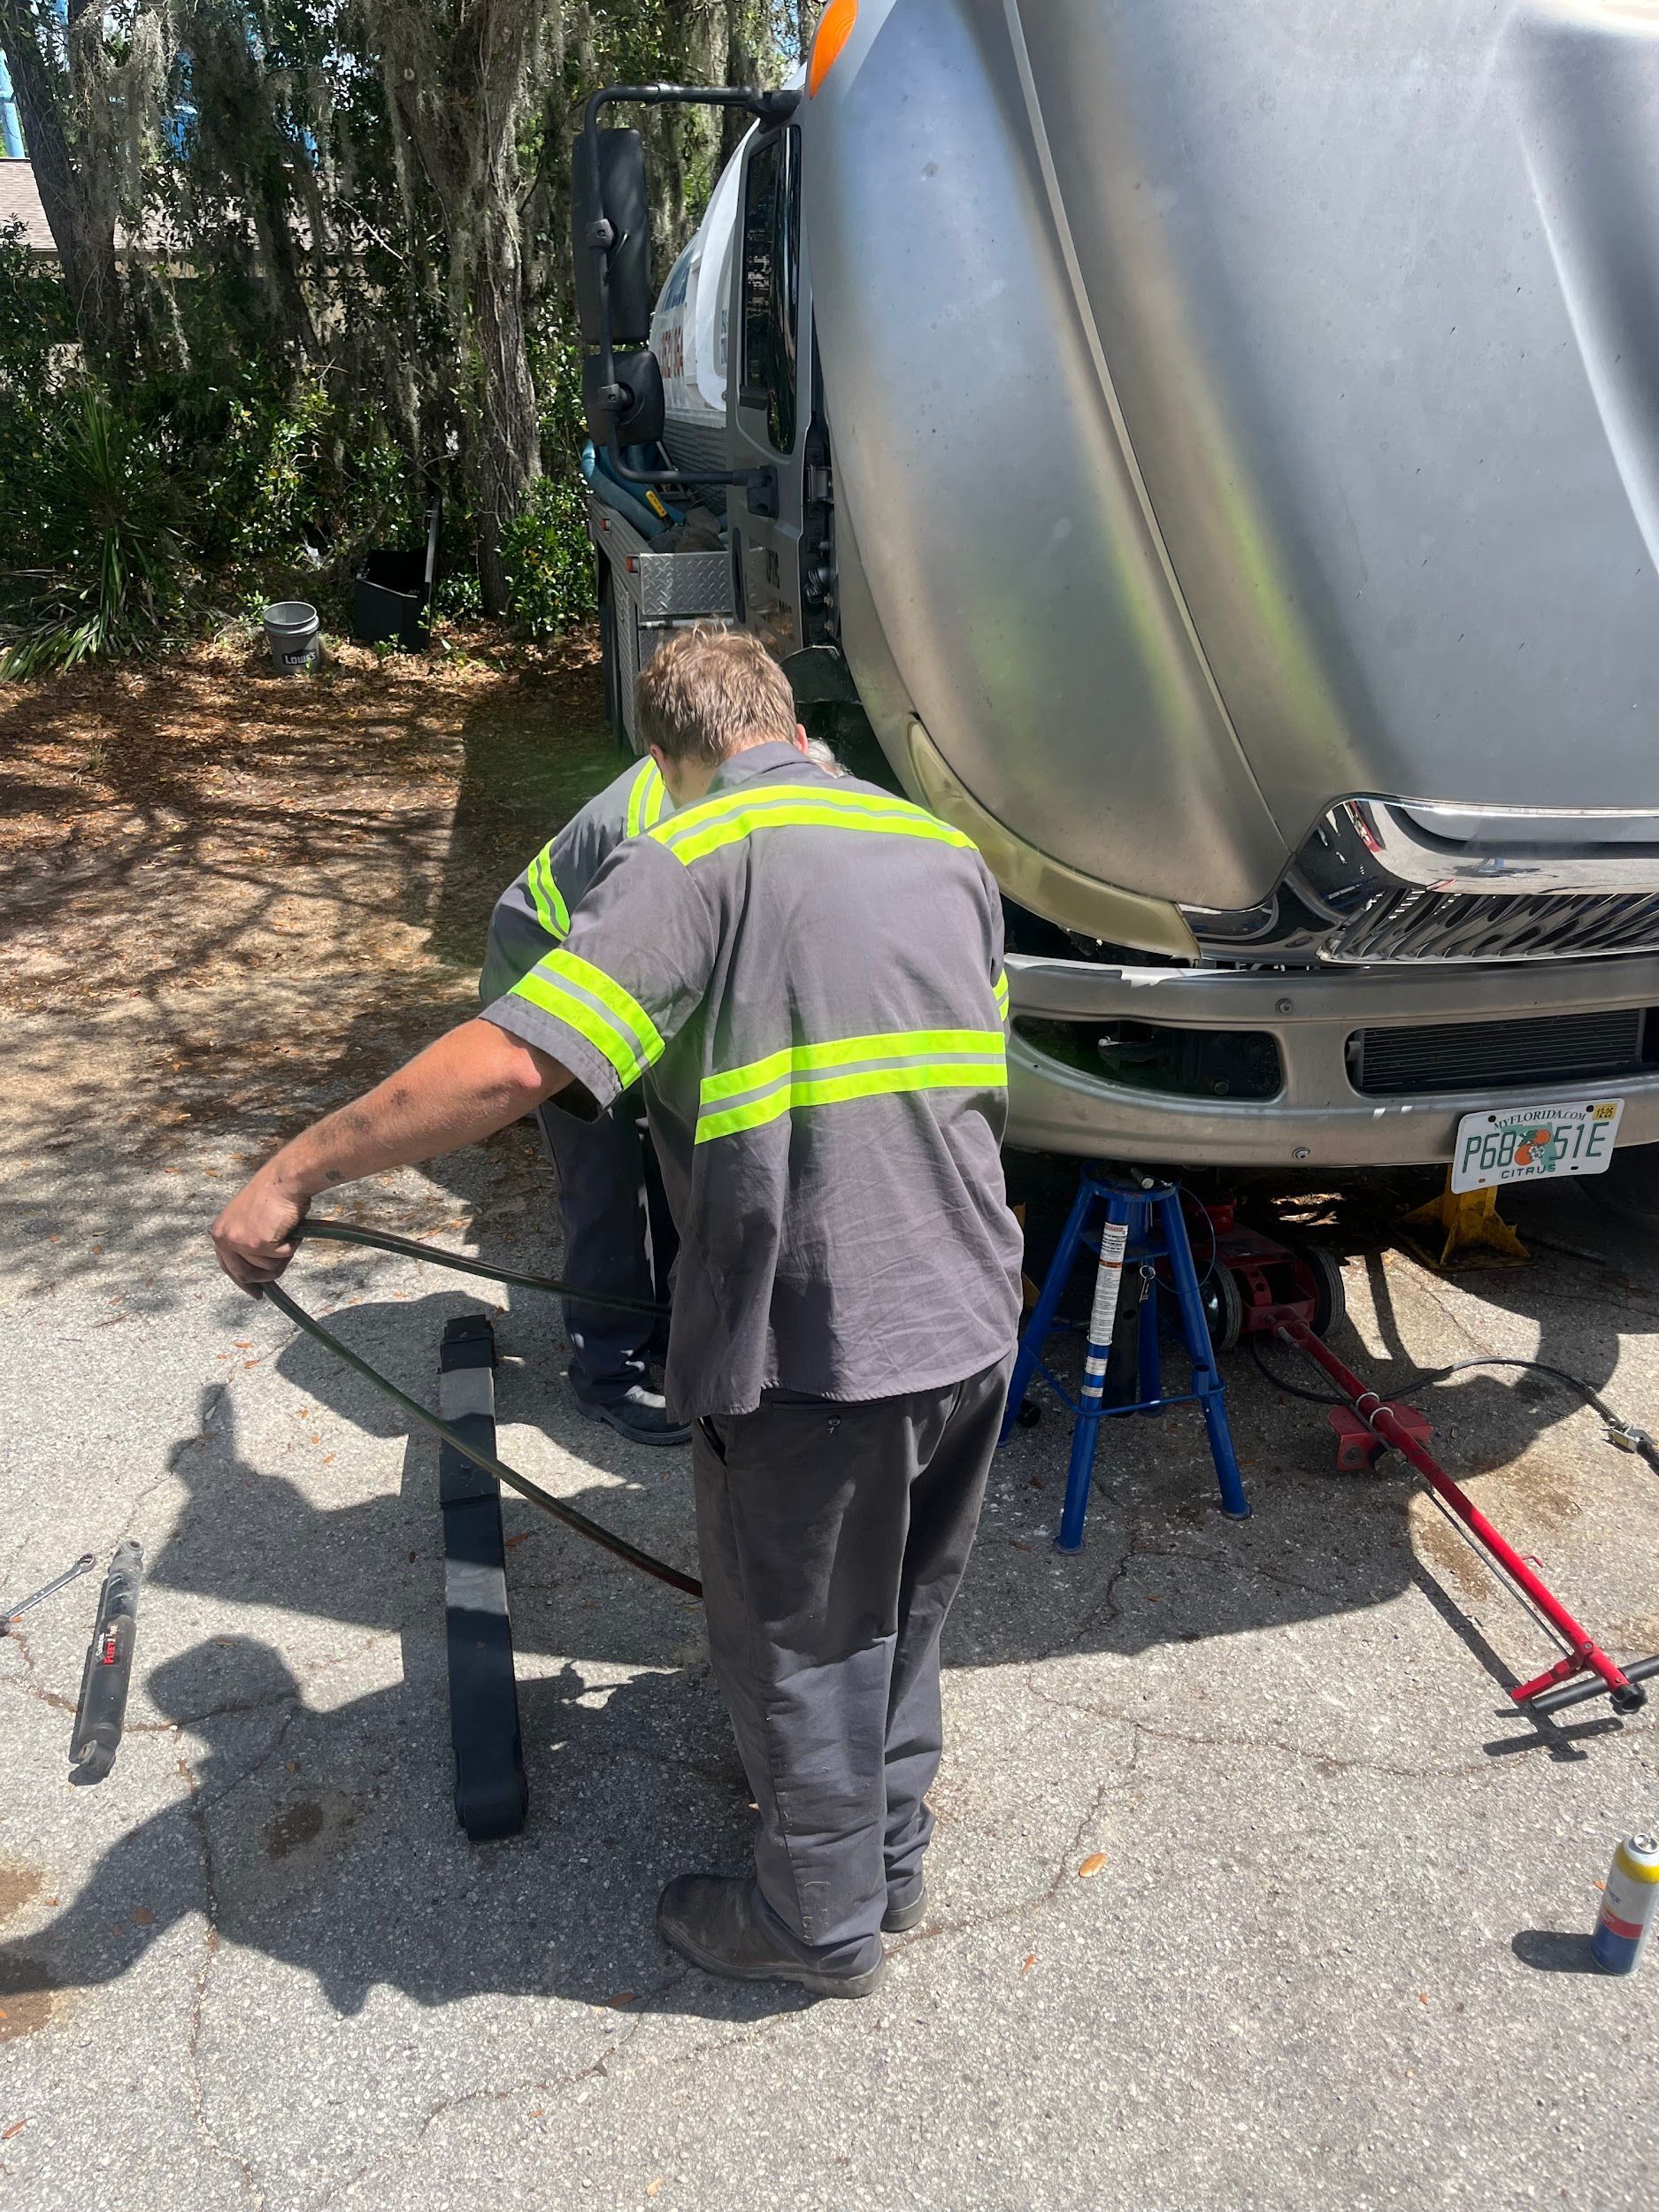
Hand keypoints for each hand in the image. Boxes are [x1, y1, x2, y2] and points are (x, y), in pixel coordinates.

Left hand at [211, 1166, 309, 1292]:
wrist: (283, 1180)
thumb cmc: (273, 1194)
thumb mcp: (248, 1219)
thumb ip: (246, 1240)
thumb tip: (259, 1268)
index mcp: (219, 1231)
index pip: (227, 1266)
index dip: (242, 1282)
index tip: (256, 1293)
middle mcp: (224, 1239)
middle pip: (246, 1275)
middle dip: (266, 1275)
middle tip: (279, 1266)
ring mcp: (240, 1243)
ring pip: (268, 1268)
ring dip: (283, 1254)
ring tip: (286, 1232)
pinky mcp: (258, 1245)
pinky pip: (282, 1257)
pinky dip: (292, 1245)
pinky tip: (290, 1227)